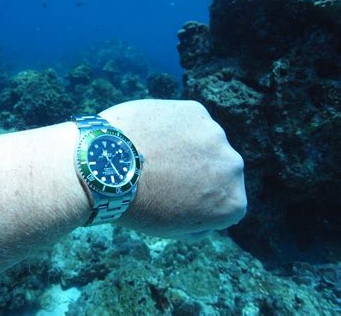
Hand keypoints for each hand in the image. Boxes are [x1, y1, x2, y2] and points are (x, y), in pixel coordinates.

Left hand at [100, 99, 246, 239]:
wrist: (106, 168)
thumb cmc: (137, 206)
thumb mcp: (173, 230)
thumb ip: (201, 221)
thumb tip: (210, 211)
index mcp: (233, 202)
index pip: (224, 203)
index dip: (198, 203)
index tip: (174, 200)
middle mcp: (233, 166)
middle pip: (218, 170)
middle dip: (197, 172)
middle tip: (163, 175)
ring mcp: (215, 135)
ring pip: (204, 143)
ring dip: (186, 148)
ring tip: (153, 154)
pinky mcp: (195, 111)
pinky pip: (188, 122)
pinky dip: (173, 127)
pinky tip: (150, 136)